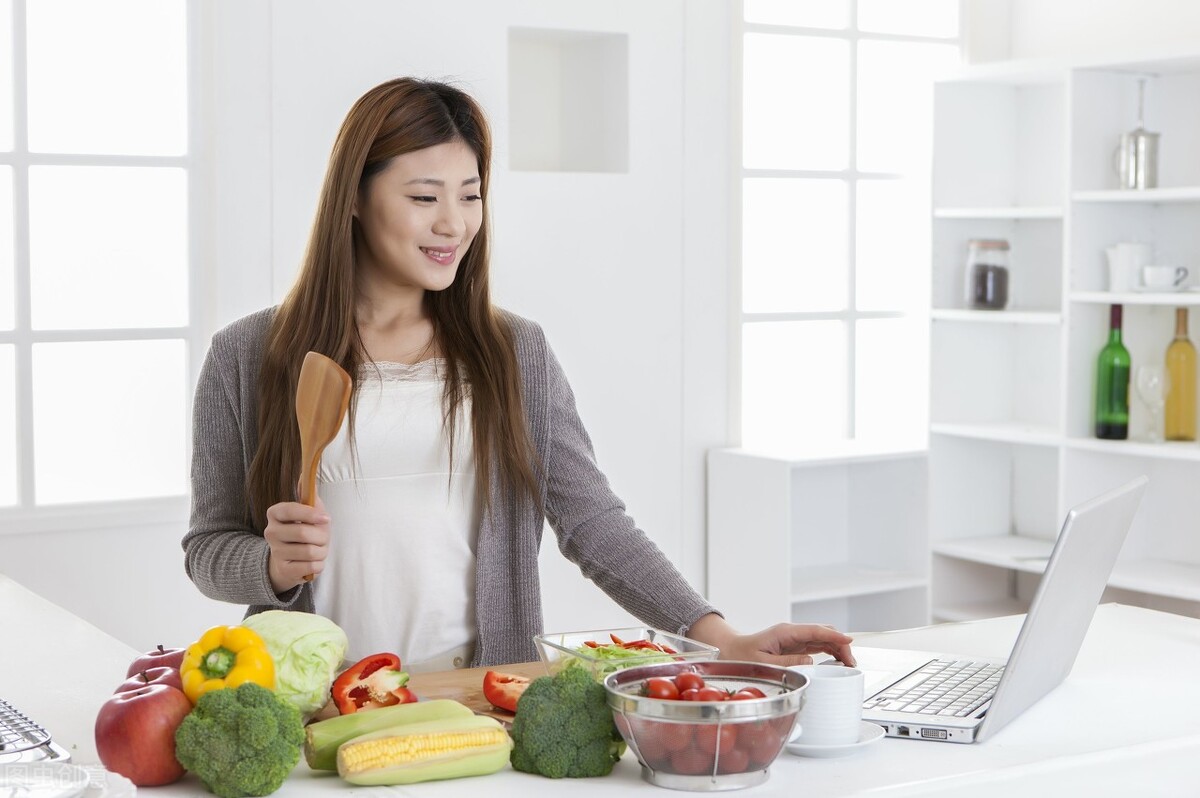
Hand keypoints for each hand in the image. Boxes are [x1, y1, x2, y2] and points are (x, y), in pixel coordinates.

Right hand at [264, 496, 329, 592]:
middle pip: (303, 533)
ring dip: (322, 551)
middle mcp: (270, 532)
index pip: (290, 510)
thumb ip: (309, 495)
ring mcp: (275, 552)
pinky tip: (313, 562)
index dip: (310, 514)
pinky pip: (311, 566)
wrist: (292, 559)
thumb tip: (305, 476)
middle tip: (323, 538)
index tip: (326, 519)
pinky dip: (319, 564)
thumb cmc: (304, 530)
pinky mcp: (284, 569)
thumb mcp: (308, 511)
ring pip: (310, 552)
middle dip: (322, 537)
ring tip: (317, 550)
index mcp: (275, 513)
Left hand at [688, 614, 855, 667]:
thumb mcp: (763, 662)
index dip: (834, 635)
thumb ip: (787, 662)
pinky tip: (836, 661)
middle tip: (851, 663)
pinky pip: (816, 645)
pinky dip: (829, 651)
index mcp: (785, 632)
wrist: (729, 650)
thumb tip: (811, 660)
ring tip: (848, 664)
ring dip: (837, 648)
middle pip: (823, 633)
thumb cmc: (741, 656)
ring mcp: (794, 638)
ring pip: (822, 639)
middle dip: (840, 644)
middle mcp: (792, 633)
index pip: (815, 631)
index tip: (849, 641)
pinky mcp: (794, 646)